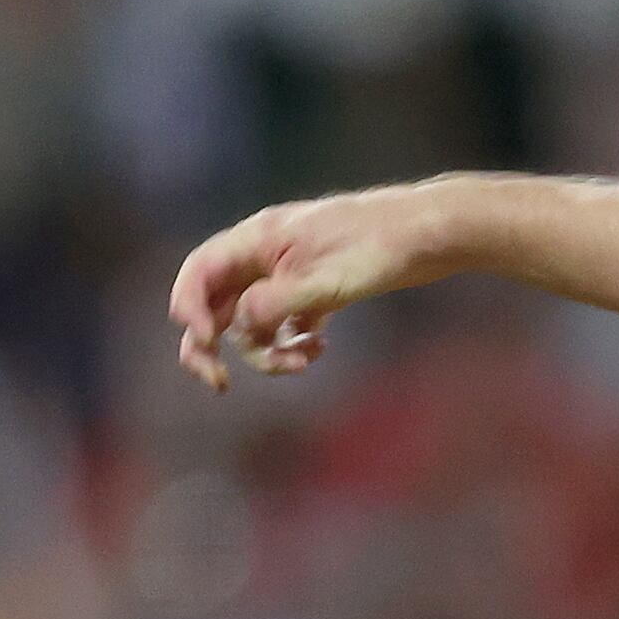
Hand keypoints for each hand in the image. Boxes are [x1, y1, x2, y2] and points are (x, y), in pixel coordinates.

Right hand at [165, 187, 451, 388]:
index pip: (199, 272)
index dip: (189, 308)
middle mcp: (266, 254)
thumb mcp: (319, 280)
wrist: (429, 235)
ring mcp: (290, 274)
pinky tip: (319, 349)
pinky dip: (295, 343)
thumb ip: (272, 304)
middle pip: (217, 303)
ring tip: (302, 362)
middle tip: (220, 383)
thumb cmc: (375, 247)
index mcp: (257, 239)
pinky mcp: (318, 290)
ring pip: (255, 322)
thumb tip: (236, 329)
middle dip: (212, 345)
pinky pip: (287, 325)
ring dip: (267, 351)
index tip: (208, 342)